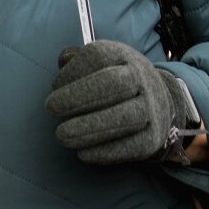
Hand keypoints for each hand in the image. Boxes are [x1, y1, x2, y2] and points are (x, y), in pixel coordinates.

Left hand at [46, 40, 191, 163]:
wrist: (157, 102)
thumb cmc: (112, 78)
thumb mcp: (97, 62)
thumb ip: (75, 59)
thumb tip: (64, 62)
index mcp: (122, 55)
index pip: (98, 56)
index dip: (73, 71)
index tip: (54, 86)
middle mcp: (141, 78)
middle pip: (113, 83)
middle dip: (78, 97)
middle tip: (51, 108)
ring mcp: (151, 108)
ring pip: (125, 117)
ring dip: (90, 129)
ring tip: (61, 135)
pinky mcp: (154, 137)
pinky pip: (132, 145)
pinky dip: (105, 151)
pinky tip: (82, 153)